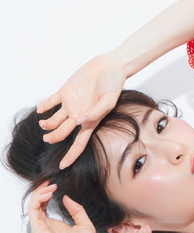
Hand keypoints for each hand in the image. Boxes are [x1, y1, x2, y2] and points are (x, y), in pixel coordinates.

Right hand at [28, 181, 96, 232]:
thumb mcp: (85, 224)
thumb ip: (77, 210)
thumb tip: (66, 197)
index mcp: (57, 225)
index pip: (47, 205)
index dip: (49, 192)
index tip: (56, 182)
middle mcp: (47, 225)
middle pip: (38, 202)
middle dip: (43, 189)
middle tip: (51, 180)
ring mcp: (41, 226)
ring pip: (34, 204)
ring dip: (41, 192)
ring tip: (51, 185)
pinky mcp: (38, 228)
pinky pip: (33, 209)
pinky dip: (39, 198)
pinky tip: (49, 192)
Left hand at [37, 54, 125, 168]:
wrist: (109, 66)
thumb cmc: (114, 84)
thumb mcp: (109, 100)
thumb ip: (95, 112)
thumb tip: (79, 121)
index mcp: (91, 121)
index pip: (80, 143)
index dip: (71, 155)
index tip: (63, 166)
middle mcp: (79, 115)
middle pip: (63, 133)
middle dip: (54, 137)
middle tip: (47, 138)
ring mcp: (71, 104)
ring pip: (55, 120)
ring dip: (48, 124)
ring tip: (43, 123)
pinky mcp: (65, 92)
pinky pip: (51, 102)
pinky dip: (44, 106)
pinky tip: (40, 110)